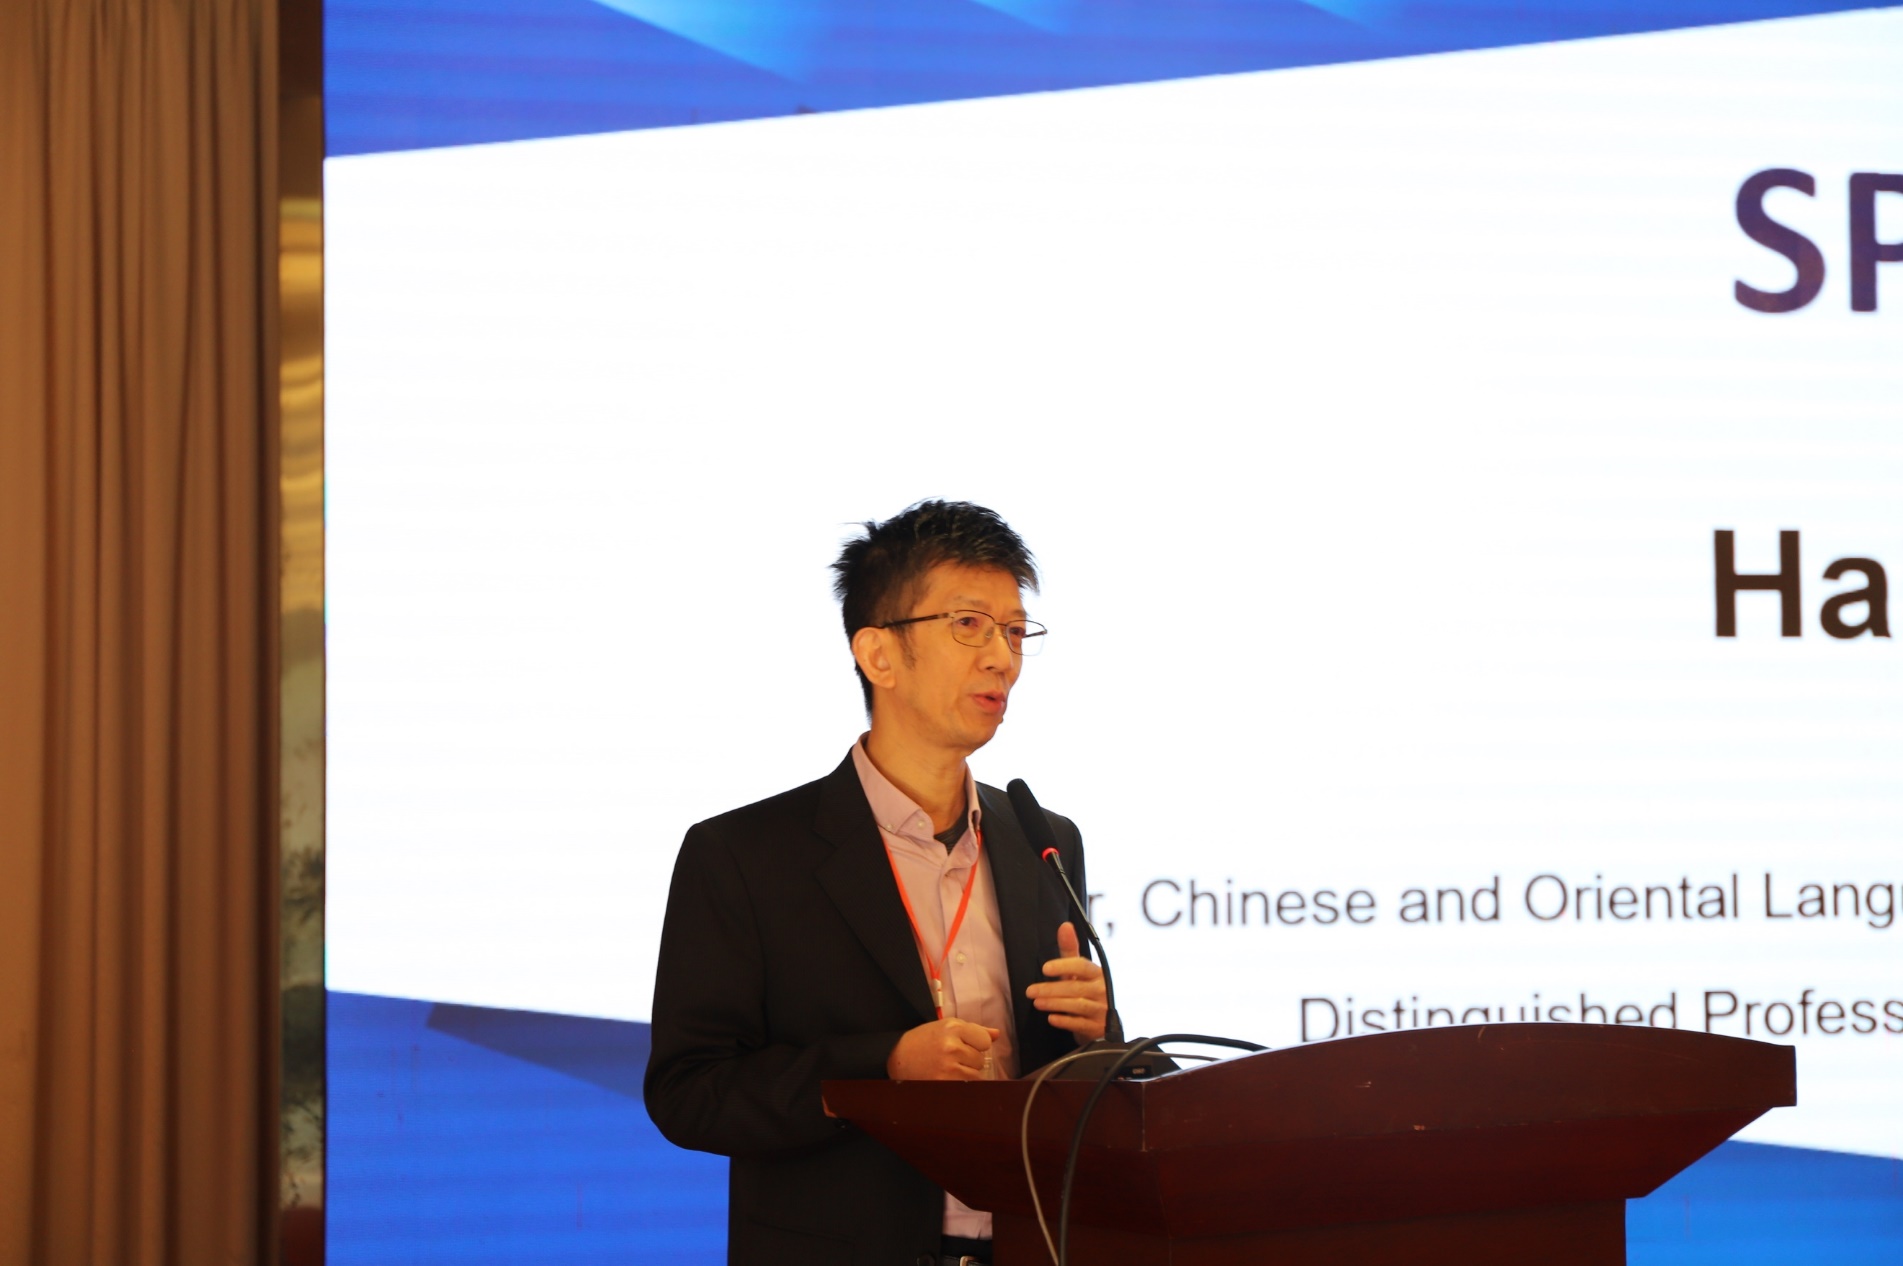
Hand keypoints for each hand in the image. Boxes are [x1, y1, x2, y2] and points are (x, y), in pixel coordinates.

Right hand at [886, 1017, 1001, 1080]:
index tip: (965, 1045)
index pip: (985, 1041)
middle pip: (981, 1060)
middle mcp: (951, 1046)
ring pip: (976, 1076)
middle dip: (970, 1061)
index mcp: (953, 1028)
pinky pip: (966, 1087)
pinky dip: (960, 1085)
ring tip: (949, 1068)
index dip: (977, 1044)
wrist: (897, 1056)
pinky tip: (948, 1078)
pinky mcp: (944, 1084)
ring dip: (966, 1074)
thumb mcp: (946, 1027)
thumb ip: (974, 1030)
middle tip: (952, 1058)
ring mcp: (948, 1067)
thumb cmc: (925, 1040)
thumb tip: (997, 1034)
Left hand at [1026, 921, 1107, 1041]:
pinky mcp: (1097, 1028)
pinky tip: (1051, 1018)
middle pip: (1075, 988)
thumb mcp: (1079, 971)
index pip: (1082, 966)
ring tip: (1037, 1003)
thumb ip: (1070, 950)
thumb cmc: (1087, 991)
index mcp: (1098, 974)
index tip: (1045, 968)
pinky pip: (1080, 1024)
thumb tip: (1065, 926)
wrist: (1103, 1022)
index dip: (1063, 966)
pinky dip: (1065, 1021)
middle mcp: (1102, 991)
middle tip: (1030, 991)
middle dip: (1051, 989)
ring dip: (1055, 1004)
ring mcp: (1101, 1010)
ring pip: (1077, 1005)